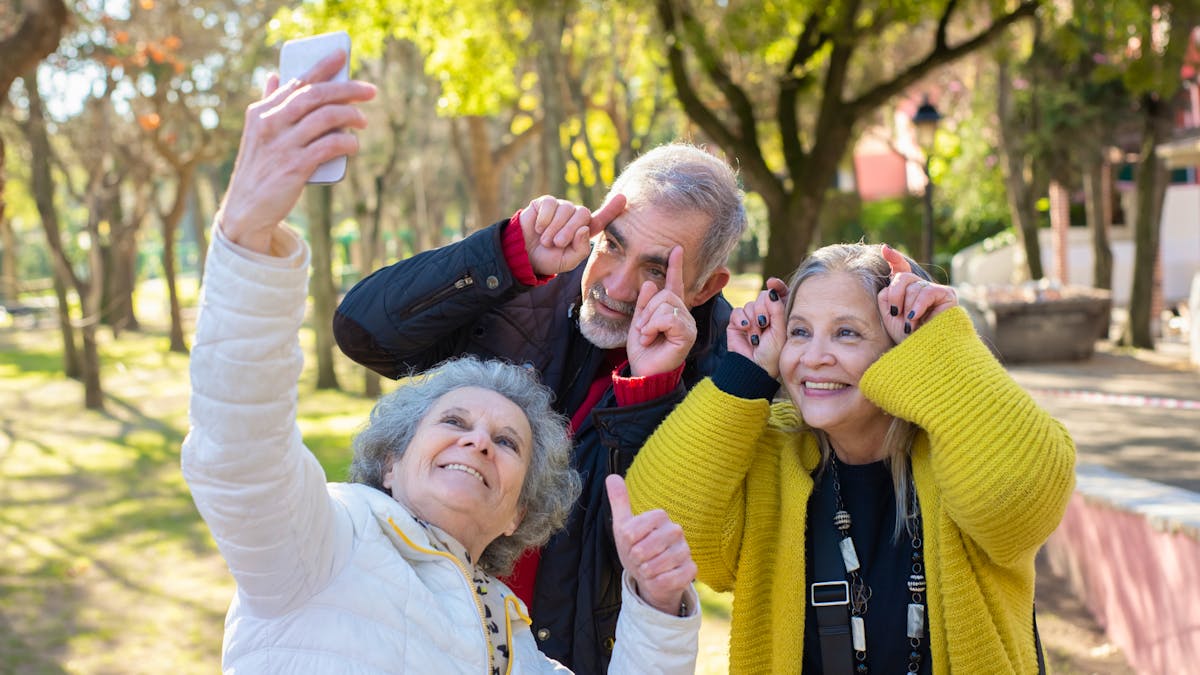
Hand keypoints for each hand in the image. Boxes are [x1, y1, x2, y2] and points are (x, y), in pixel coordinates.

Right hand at [219, 50, 376, 253]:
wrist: (246, 208)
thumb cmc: (259, 168)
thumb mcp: (257, 133)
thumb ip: (268, 104)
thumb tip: (273, 76)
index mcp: (261, 112)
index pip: (297, 82)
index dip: (322, 67)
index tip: (342, 55)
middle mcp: (270, 124)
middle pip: (315, 95)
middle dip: (346, 89)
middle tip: (370, 90)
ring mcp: (282, 145)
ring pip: (325, 117)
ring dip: (351, 116)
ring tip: (363, 120)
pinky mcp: (294, 167)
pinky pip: (329, 146)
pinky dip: (346, 142)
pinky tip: (354, 144)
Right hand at [520, 194, 626, 276]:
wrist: (524, 255)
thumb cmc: (548, 259)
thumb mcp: (567, 261)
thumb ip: (580, 249)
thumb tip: (584, 228)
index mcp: (584, 231)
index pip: (601, 219)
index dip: (611, 209)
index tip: (623, 198)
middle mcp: (575, 217)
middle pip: (582, 213)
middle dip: (569, 230)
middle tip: (557, 243)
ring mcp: (561, 208)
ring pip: (566, 209)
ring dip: (554, 228)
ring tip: (545, 240)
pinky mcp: (546, 203)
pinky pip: (550, 204)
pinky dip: (544, 219)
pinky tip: (538, 228)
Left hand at [606, 474, 696, 615]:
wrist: (651, 576)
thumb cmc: (637, 548)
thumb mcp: (624, 526)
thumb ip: (619, 501)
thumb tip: (612, 477)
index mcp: (660, 516)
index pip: (631, 531)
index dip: (626, 543)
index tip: (630, 545)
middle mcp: (676, 531)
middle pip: (641, 550)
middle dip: (634, 560)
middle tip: (638, 559)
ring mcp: (685, 550)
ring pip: (654, 566)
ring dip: (645, 572)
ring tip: (647, 569)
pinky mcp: (691, 570)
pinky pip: (668, 580)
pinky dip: (657, 583)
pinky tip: (658, 579)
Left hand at [626, 247, 695, 376]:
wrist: (643, 371)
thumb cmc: (643, 350)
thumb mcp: (638, 321)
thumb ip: (644, 303)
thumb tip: (649, 282)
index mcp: (671, 310)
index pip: (674, 284)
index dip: (675, 266)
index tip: (676, 249)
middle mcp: (683, 314)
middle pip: (665, 294)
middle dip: (647, 310)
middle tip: (643, 329)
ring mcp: (687, 324)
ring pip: (665, 304)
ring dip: (648, 320)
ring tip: (647, 335)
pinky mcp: (687, 334)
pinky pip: (668, 317)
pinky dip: (653, 326)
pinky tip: (651, 338)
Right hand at [727, 277, 788, 377]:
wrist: (754, 367)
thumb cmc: (772, 354)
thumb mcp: (780, 331)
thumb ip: (778, 309)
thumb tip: (771, 290)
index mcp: (780, 315)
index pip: (779, 294)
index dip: (777, 287)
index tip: (773, 283)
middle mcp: (765, 315)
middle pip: (763, 296)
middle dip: (764, 308)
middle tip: (765, 323)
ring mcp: (750, 318)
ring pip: (750, 304)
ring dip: (753, 320)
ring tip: (756, 335)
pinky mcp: (736, 323)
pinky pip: (737, 311)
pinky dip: (742, 320)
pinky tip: (746, 330)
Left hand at [877, 244, 957, 343]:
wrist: (922, 351)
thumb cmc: (906, 337)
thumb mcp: (889, 313)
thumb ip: (887, 293)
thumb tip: (893, 273)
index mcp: (907, 292)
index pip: (901, 269)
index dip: (895, 259)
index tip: (885, 249)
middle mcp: (921, 288)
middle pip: (902, 277)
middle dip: (895, 295)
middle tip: (896, 314)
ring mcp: (935, 290)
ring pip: (913, 285)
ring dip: (907, 307)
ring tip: (910, 324)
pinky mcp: (947, 295)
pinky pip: (927, 291)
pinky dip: (918, 305)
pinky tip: (916, 317)